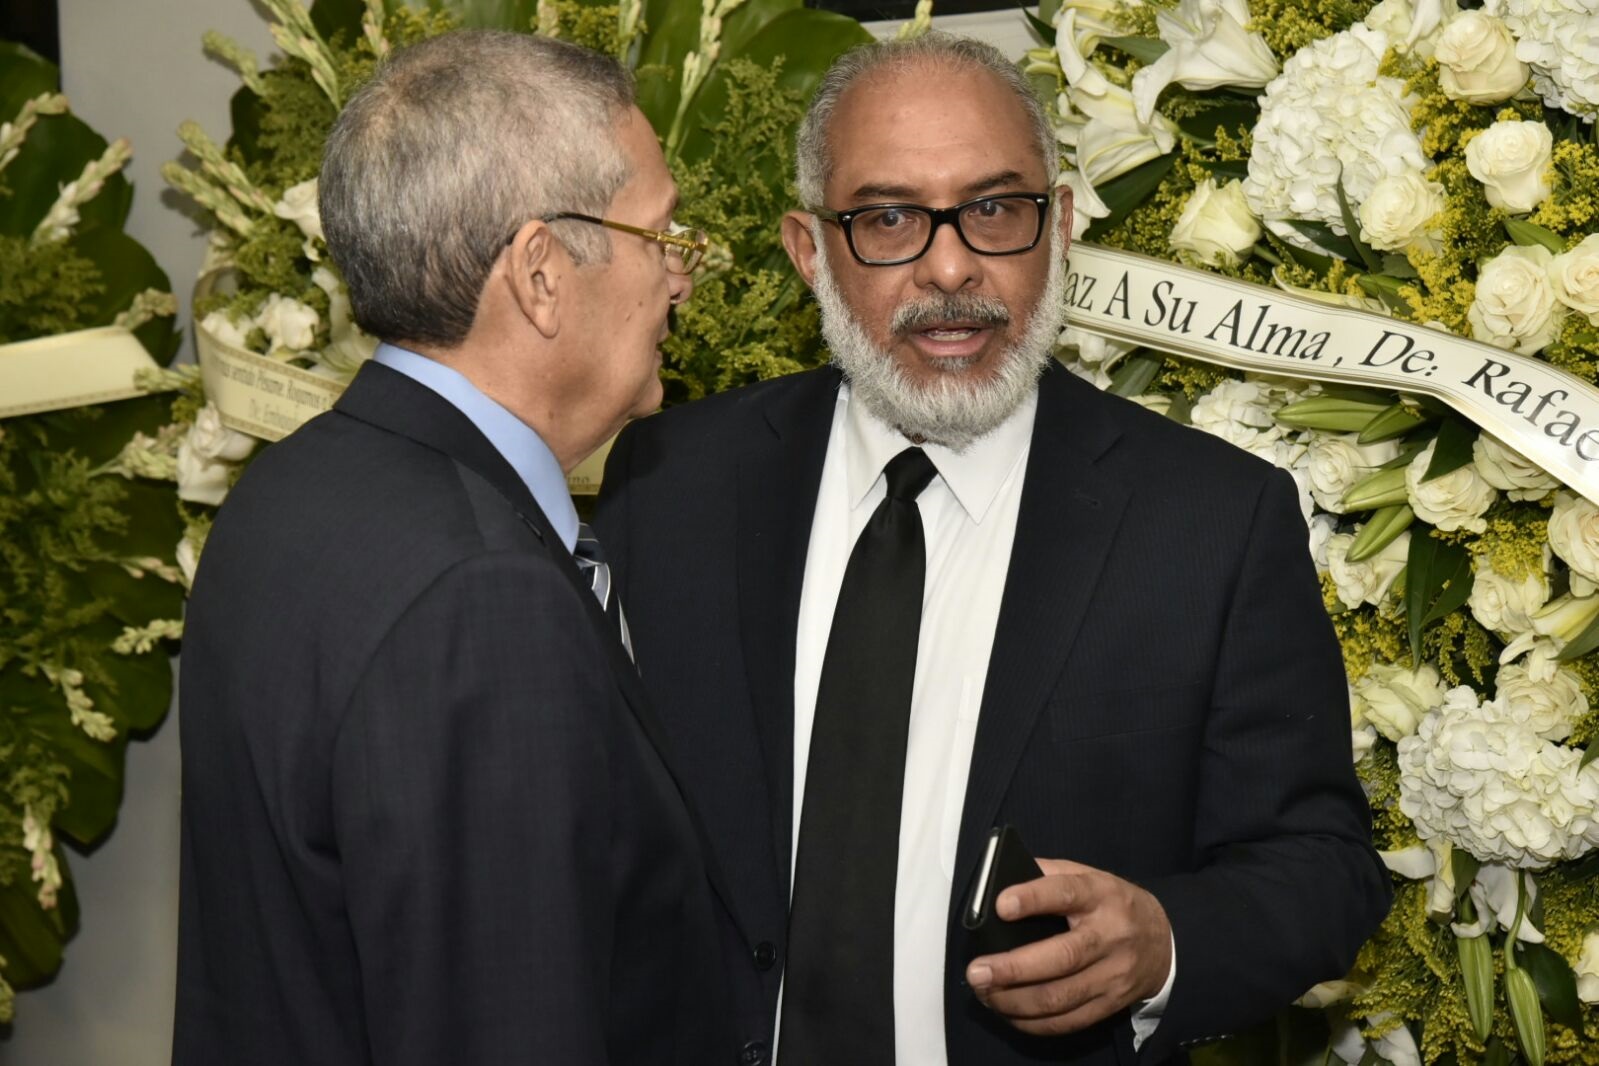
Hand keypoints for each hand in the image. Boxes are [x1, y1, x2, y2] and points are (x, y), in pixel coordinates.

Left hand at [964, 858, 1172, 1036]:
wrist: (1164, 942)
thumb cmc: (1112, 904)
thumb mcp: (1089, 876)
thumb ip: (1049, 874)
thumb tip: (1000, 879)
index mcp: (1100, 895)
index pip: (1067, 893)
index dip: (1033, 899)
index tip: (1000, 906)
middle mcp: (1109, 936)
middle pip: (1062, 957)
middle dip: (1013, 969)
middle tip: (976, 971)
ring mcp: (1112, 975)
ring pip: (1061, 997)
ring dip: (1015, 1001)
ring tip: (985, 994)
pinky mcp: (1111, 1004)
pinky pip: (1068, 1021)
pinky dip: (1033, 1023)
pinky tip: (1008, 1013)